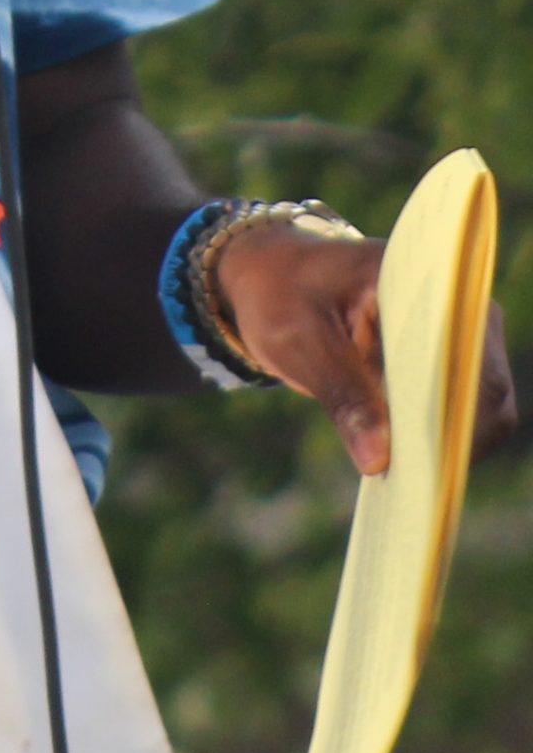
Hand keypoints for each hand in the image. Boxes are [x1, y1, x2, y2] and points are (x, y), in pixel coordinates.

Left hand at [216, 221, 519, 473]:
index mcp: (416, 276)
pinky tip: (405, 458)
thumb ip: (340, 394)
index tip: (426, 453)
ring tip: (405, 471)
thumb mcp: (296, 342)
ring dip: (446, 439)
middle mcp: (453, 300)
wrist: (271, 277)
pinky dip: (439, 434)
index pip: (460, 351)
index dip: (453, 407)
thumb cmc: (280, 297)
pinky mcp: (451, 359)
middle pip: (482, 385)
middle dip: (450, 434)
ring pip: (481, 405)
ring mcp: (459, 331)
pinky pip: (462, 408)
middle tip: (411, 476)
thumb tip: (379, 461)